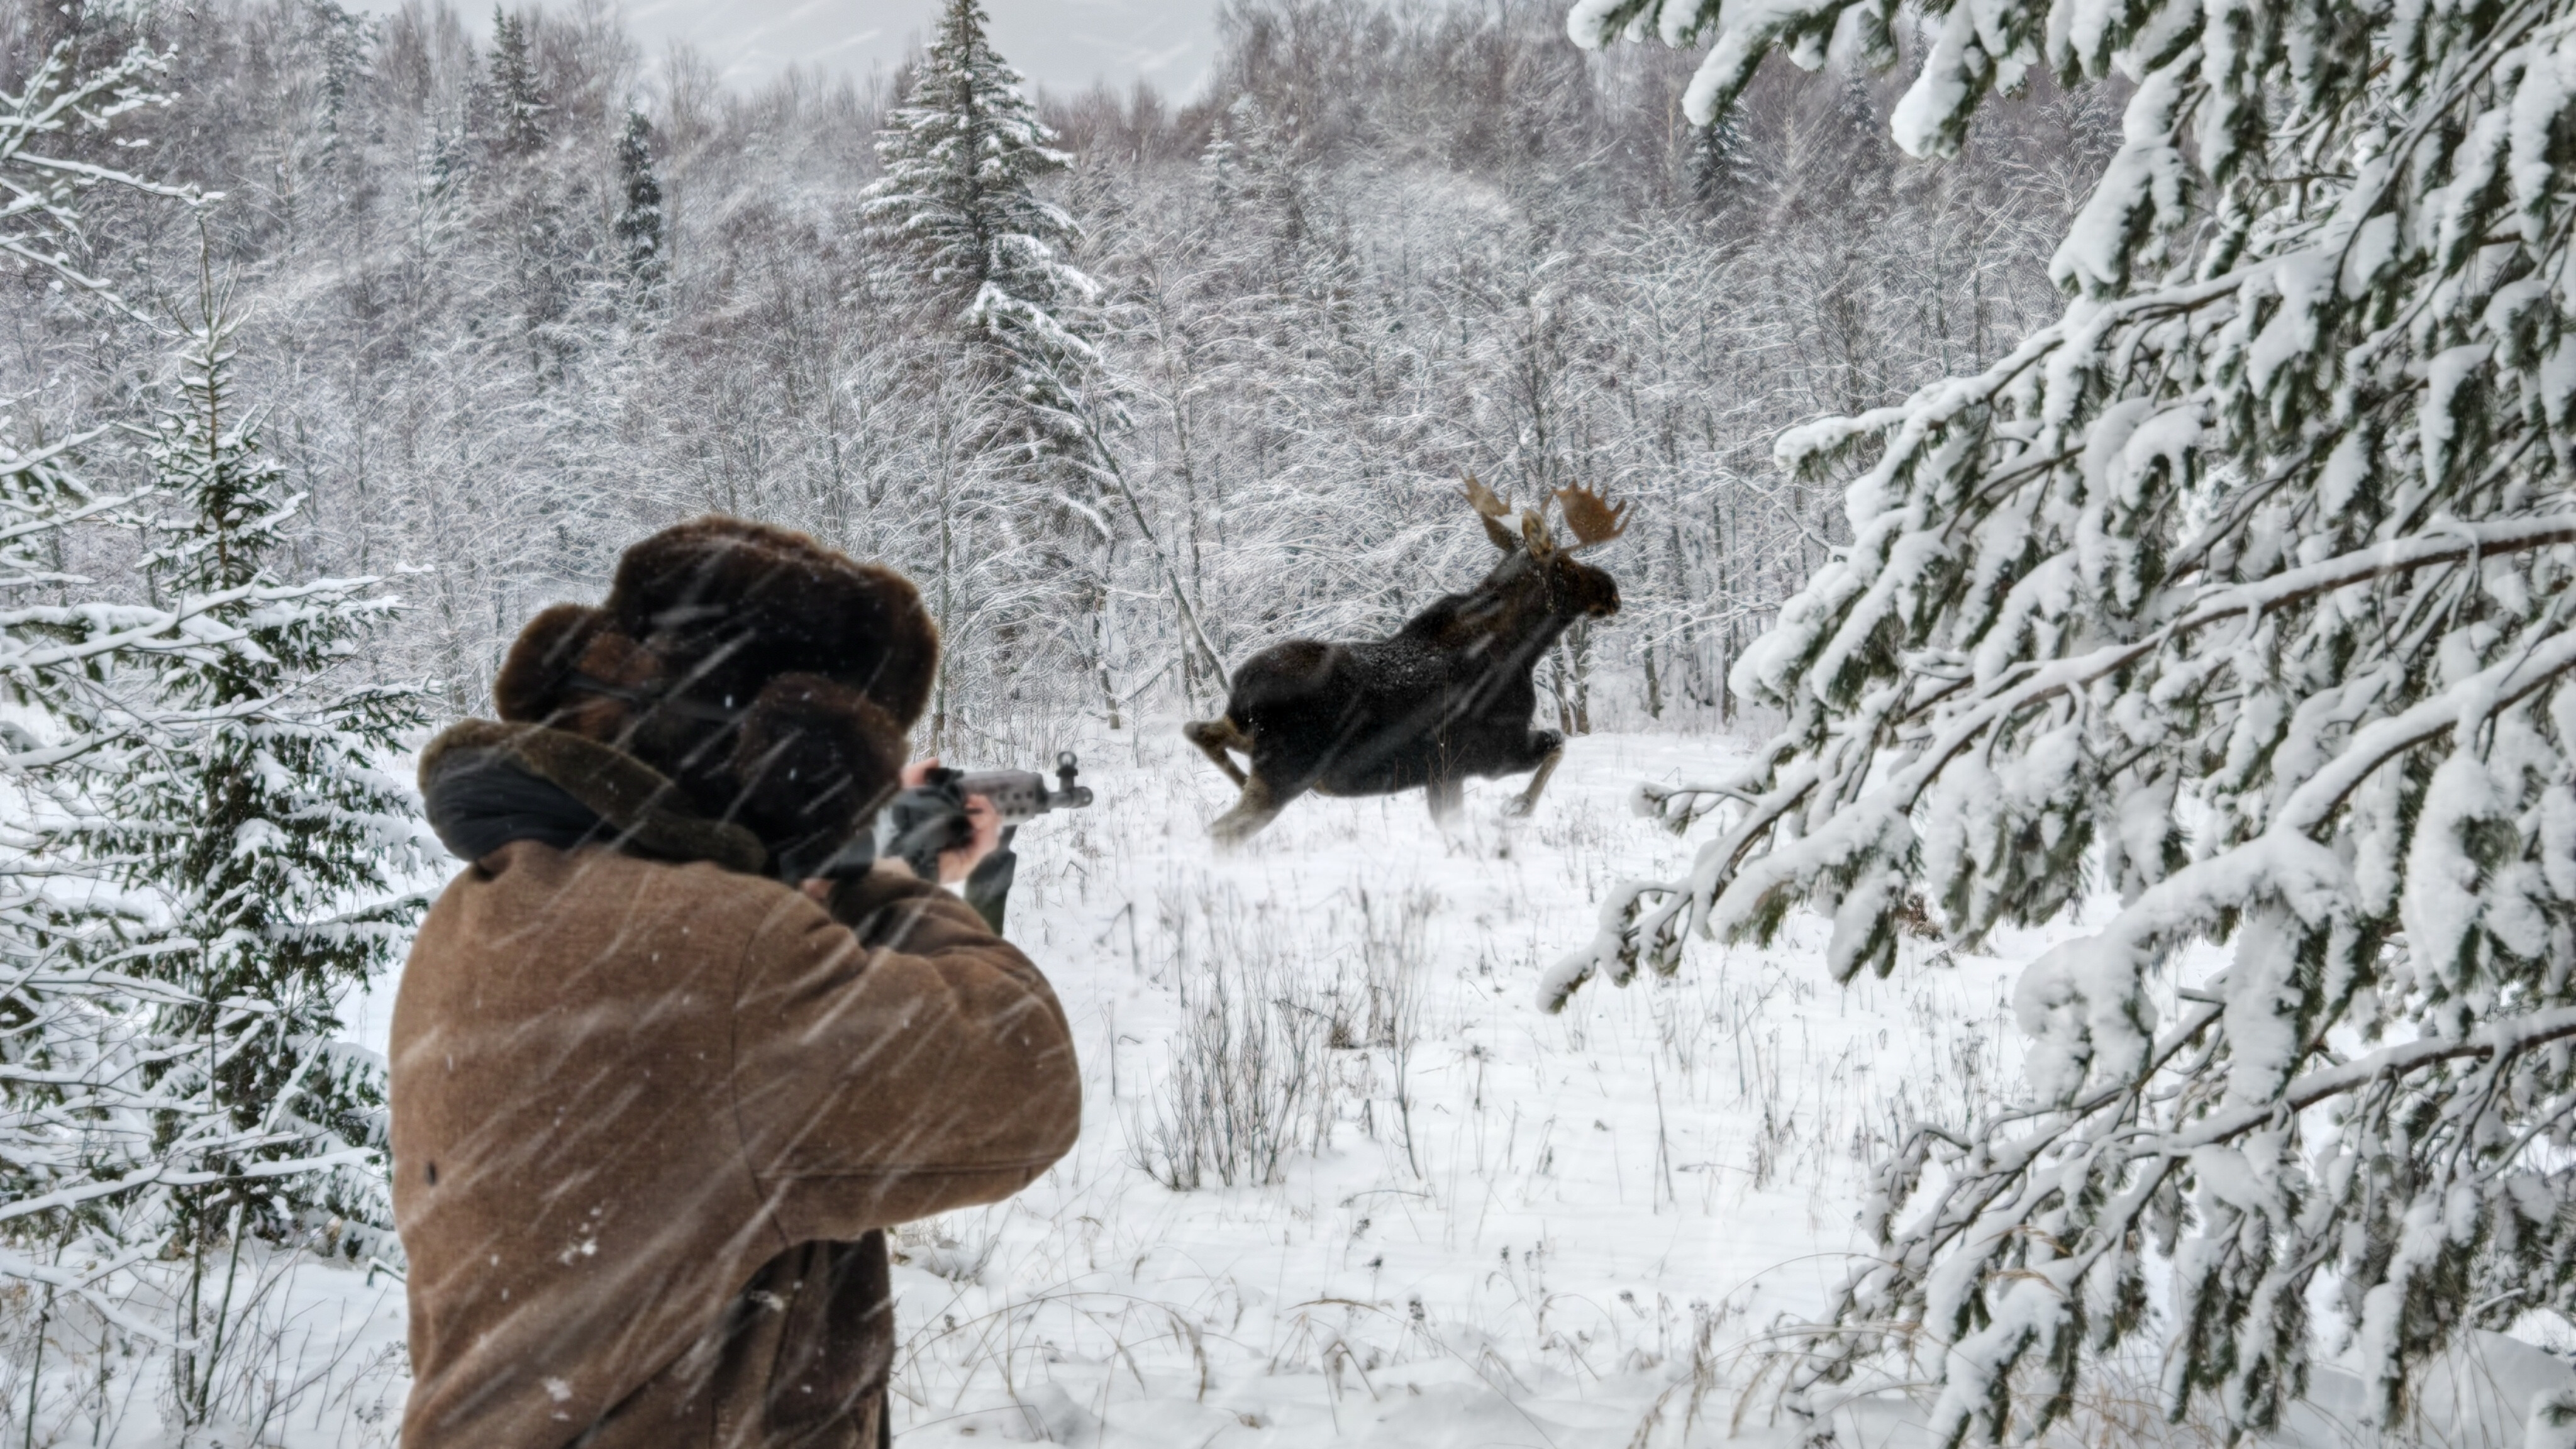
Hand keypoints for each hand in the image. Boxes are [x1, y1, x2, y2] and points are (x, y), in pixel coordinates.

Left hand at [901, 756, 1000, 884]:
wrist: (899, 854)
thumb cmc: (900, 825)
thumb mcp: (905, 794)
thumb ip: (916, 774)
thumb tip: (935, 760)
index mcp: (944, 820)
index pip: (970, 808)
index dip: (975, 799)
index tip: (970, 791)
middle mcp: (957, 835)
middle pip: (984, 818)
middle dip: (984, 805)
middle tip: (974, 799)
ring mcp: (964, 849)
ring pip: (990, 829)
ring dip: (988, 815)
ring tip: (975, 808)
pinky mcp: (969, 861)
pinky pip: (988, 843)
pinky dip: (988, 829)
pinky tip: (977, 820)